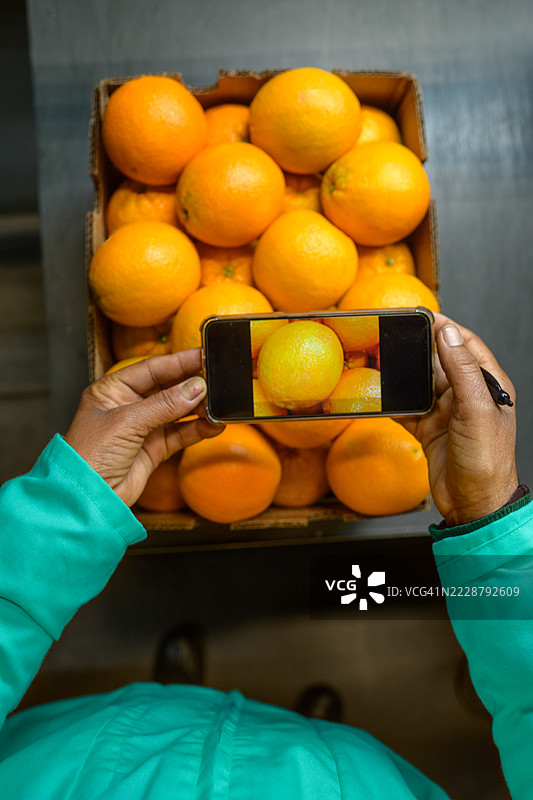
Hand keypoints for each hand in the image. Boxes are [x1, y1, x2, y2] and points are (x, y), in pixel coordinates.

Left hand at [65, 349, 223, 506]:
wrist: (85, 499)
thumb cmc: (89, 456)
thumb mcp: (126, 423)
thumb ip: (163, 405)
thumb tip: (195, 388)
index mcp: (112, 390)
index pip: (151, 369)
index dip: (178, 362)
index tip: (204, 356)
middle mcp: (127, 405)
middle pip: (166, 388)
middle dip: (192, 384)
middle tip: (217, 379)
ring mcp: (141, 427)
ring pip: (177, 411)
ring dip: (198, 408)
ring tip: (218, 404)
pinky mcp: (153, 449)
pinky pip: (180, 434)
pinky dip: (198, 429)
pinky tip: (213, 425)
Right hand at [400, 313, 517, 525]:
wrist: (474, 505)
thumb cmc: (487, 463)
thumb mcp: (476, 411)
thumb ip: (462, 371)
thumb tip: (449, 333)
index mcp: (488, 386)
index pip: (466, 345)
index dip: (446, 328)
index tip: (422, 314)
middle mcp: (468, 396)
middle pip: (440, 361)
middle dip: (418, 348)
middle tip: (394, 334)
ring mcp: (447, 413)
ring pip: (421, 384)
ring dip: (403, 374)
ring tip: (382, 361)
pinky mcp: (430, 430)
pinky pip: (408, 409)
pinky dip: (394, 402)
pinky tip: (380, 396)